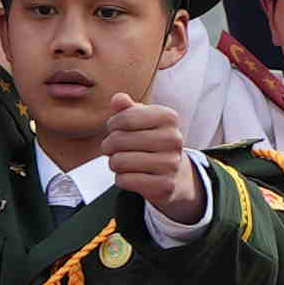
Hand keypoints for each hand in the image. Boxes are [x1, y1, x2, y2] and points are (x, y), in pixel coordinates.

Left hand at [101, 90, 201, 220]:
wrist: (174, 173)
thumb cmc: (151, 140)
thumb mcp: (142, 120)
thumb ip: (127, 108)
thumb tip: (117, 99)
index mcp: (168, 117)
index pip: (125, 118)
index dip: (112, 124)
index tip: (114, 129)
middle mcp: (173, 139)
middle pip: (119, 140)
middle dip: (108, 145)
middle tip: (112, 148)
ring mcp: (171, 163)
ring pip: (119, 161)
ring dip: (113, 162)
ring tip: (121, 161)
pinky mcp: (164, 185)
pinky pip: (125, 180)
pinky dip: (121, 178)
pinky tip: (130, 175)